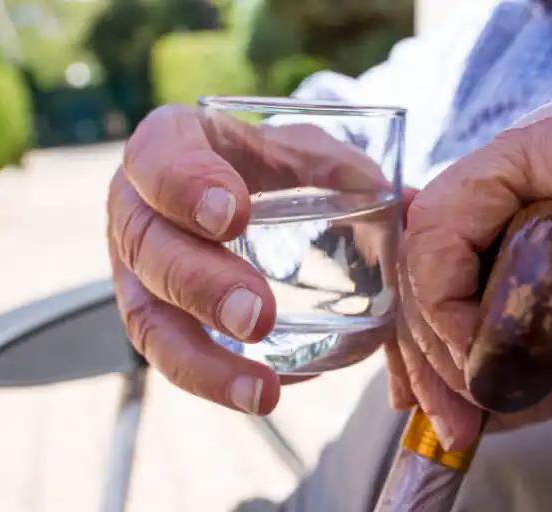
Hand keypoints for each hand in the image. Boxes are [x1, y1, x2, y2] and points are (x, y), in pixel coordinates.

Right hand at [107, 105, 396, 413]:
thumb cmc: (272, 165)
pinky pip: (169, 356)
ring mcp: (140, 268)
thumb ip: (349, 171)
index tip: (234, 213)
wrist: (241, 190)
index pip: (157, 154)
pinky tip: (261, 394)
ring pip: (147, 318)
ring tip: (260, 390)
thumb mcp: (306, 151)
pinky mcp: (155, 315)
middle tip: (259, 315)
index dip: (185, 184)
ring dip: (201, 359)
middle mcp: (140, 207)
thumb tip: (411, 207)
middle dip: (202, 284)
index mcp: (171, 146)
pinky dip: (213, 380)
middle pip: (148, 246)